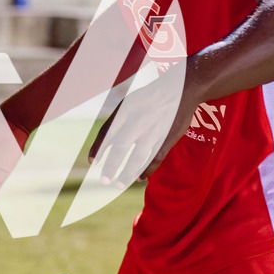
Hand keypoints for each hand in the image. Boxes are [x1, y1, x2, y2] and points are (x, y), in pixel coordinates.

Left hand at [89, 62, 190, 187]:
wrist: (181, 89)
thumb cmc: (150, 98)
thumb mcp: (129, 102)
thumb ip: (116, 121)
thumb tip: (105, 144)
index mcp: (126, 110)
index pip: (107, 132)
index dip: (98, 148)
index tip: (92, 162)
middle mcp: (138, 120)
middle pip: (121, 147)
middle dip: (111, 165)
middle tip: (104, 180)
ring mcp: (154, 130)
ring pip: (138, 157)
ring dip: (127, 173)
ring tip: (119, 184)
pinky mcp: (167, 138)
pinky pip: (155, 158)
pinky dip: (147, 170)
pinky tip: (139, 178)